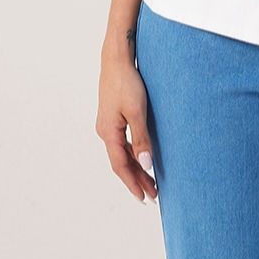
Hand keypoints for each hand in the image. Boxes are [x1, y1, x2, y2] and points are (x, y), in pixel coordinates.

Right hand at [97, 39, 157, 203]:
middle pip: (121, 163)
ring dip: (136, 168)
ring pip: (122, 154)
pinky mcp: (113, 118)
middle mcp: (105, 131)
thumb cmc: (127, 82)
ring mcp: (107, 125)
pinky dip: (133, 154)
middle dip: (137, 180)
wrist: (117, 60)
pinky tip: (143, 159)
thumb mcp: (138, 112)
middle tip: (153, 196)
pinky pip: (122, 143)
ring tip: (151, 182)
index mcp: (108, 133)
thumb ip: (142, 140)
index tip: (144, 198)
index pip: (121, 166)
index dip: (133, 184)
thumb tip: (146, 165)